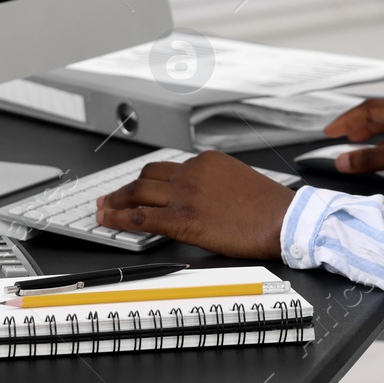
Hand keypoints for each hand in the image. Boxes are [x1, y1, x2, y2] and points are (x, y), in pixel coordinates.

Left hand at [94, 152, 294, 258]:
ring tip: (102, 209)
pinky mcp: (182, 220)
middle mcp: (192, 173)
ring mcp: (185, 195)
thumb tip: (198, 195)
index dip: (149, 180)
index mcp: (206, 161)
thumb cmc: (268, 206)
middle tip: (111, 196)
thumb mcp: (238, 180)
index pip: (168, 168)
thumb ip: (213, 182)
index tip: (139, 187)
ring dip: (115, 201)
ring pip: (138, 193)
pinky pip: (140, 217)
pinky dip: (119, 219)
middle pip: (148, 175)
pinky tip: (108, 221)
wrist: (281, 220)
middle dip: (126, 187)